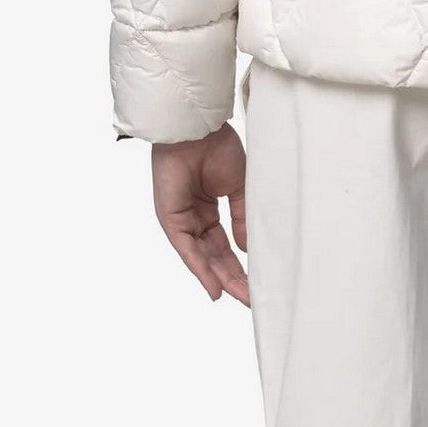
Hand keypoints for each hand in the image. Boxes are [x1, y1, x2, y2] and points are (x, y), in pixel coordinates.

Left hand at [151, 122, 249, 305]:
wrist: (198, 129)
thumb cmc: (217, 147)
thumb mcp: (238, 186)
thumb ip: (242, 217)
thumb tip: (248, 249)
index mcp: (209, 208)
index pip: (225, 245)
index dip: (240, 265)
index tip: (256, 283)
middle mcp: (195, 218)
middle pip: (215, 256)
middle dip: (233, 277)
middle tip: (251, 297)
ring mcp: (182, 221)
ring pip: (202, 258)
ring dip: (221, 278)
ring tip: (241, 297)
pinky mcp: (171, 220)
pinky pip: (188, 250)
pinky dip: (201, 269)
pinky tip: (215, 286)